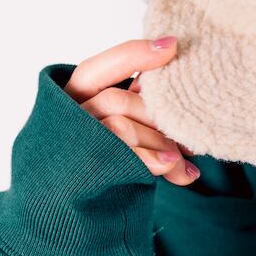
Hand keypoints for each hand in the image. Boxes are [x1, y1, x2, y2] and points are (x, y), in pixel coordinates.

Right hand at [63, 36, 199, 186]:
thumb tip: (178, 99)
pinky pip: (124, 160)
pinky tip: (183, 173)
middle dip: (156, 115)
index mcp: (74, 98)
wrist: (69, 210)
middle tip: (187, 133)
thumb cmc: (108, 157)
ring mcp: (75, 147)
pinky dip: (155, 162)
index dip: (133, 55)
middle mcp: (69, 119)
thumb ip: (140, 106)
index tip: (172, 46)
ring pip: (120, 127)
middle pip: (116, 100)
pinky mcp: (87, 174)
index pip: (96, 70)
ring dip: (159, 141)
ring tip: (182, 158)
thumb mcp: (122, 123)